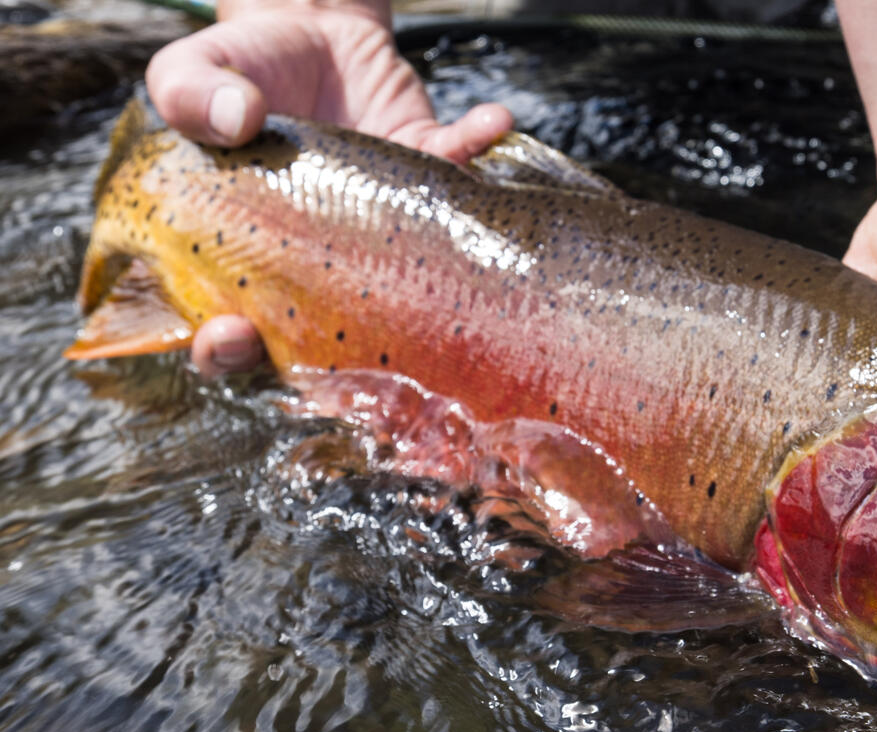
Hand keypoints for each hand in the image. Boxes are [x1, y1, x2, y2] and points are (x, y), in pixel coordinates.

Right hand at [143, 0, 511, 376]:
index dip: (223, 348)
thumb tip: (237, 117)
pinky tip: (492, 119)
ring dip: (440, 272)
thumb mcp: (188, 73)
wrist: (307, 31)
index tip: (229, 334)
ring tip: (441, 244)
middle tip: (353, 341)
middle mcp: (323, 266)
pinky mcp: (425, 180)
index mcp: (244, 258)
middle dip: (342, 358)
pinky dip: (480, 145)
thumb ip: (188, 94)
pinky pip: (461, 173)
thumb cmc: (238, 71)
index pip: (225, 330)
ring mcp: (383, 235)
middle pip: (326, 341)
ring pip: (416, 283)